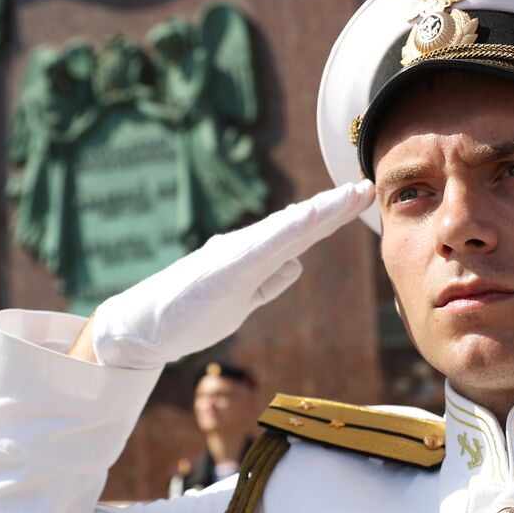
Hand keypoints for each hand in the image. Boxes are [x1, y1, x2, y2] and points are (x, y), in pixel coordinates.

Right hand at [88, 181, 373, 369]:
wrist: (146, 326)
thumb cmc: (190, 312)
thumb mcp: (241, 300)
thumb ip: (268, 282)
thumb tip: (295, 264)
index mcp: (256, 257)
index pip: (302, 233)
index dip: (333, 216)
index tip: (362, 199)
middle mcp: (249, 248)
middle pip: (301, 225)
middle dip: (336, 206)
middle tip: (368, 186)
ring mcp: (237, 257)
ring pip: (287, 230)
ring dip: (320, 212)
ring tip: (349, 196)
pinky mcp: (225, 270)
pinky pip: (264, 248)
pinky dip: (289, 231)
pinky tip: (310, 219)